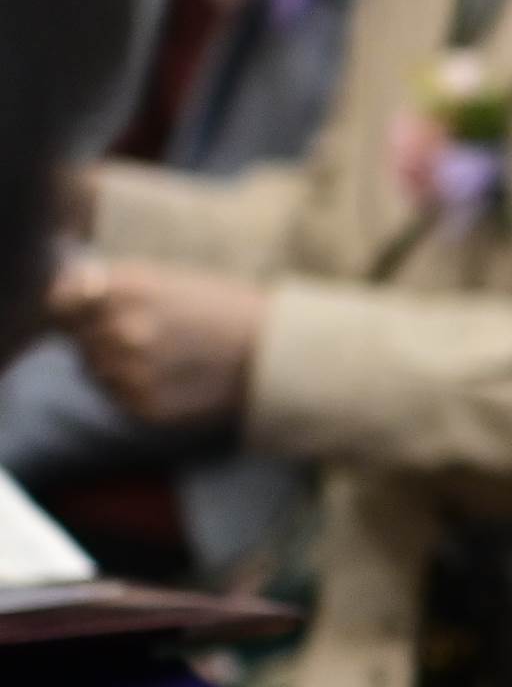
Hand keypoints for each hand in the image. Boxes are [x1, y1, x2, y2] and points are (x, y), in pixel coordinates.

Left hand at [59, 262, 266, 424]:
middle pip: (76, 340)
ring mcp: (132, 373)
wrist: (278, 353)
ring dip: (114, 364)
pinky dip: (133, 389)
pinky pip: (116, 397)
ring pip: (93, 371)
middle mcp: (123, 330)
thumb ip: (110, 285)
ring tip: (163, 357)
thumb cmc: (223, 308)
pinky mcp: (144, 407)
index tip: (84, 311)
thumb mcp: (166, 278)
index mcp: (127, 288)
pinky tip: (171, 377)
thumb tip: (61, 298)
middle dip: (98, 336)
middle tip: (147, 335)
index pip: (57, 304)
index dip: (70, 308)